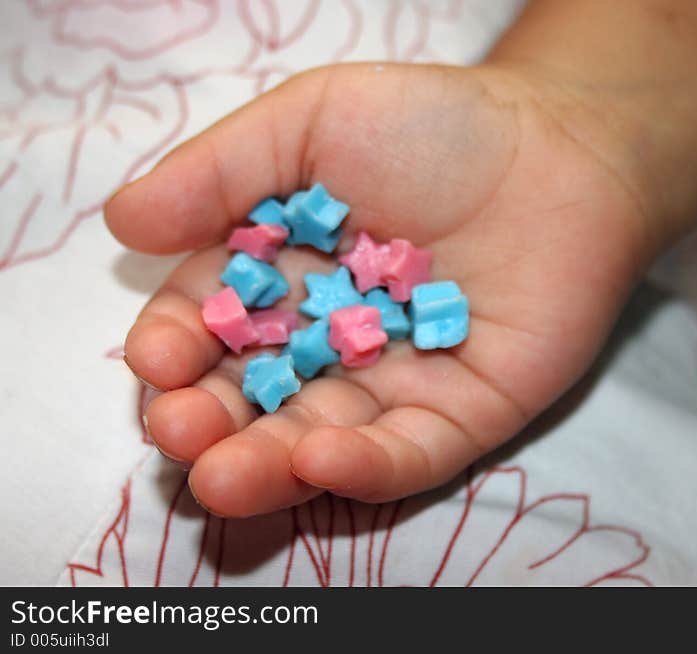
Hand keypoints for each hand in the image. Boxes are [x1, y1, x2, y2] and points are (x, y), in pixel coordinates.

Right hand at [105, 62, 656, 516]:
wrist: (562, 146)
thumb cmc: (434, 127)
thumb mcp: (312, 123)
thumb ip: (219, 171)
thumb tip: (123, 221)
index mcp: (283, 279)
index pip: (210, 327)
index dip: (177, 346)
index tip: (158, 356)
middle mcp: (330, 343)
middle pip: (258, 398)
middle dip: (211, 421)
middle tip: (180, 433)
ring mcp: (397, 384)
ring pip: (322, 439)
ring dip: (270, 462)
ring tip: (223, 474)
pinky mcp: (464, 413)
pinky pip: (411, 452)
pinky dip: (366, 463)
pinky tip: (322, 456)